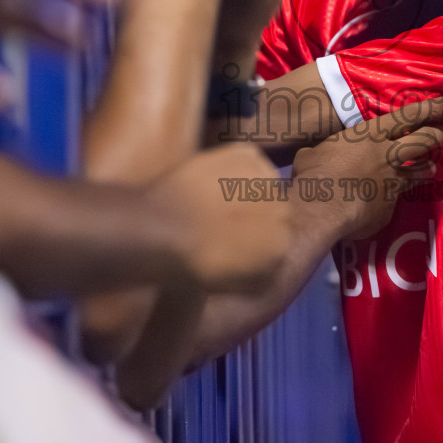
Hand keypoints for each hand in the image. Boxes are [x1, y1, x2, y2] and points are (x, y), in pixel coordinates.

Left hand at [145, 144, 296, 292]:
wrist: (159, 227)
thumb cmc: (191, 264)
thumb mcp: (234, 285)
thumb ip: (263, 273)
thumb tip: (272, 261)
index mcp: (281, 247)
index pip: (280, 237)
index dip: (257, 236)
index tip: (235, 236)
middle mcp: (283, 212)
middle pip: (277, 208)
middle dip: (256, 212)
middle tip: (223, 215)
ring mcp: (266, 181)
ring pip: (265, 183)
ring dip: (247, 188)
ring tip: (214, 197)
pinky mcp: (250, 156)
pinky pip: (251, 161)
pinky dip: (236, 166)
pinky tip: (212, 178)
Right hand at [291, 96, 442, 240]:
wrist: (321, 210)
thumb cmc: (314, 174)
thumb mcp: (314, 152)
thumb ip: (326, 150)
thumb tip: (314, 155)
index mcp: (370, 135)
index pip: (408, 116)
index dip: (431, 109)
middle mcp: (387, 155)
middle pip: (424, 141)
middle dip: (441, 136)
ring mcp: (392, 182)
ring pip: (420, 171)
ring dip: (428, 167)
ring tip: (434, 167)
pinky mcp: (390, 207)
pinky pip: (398, 198)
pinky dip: (396, 197)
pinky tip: (393, 200)